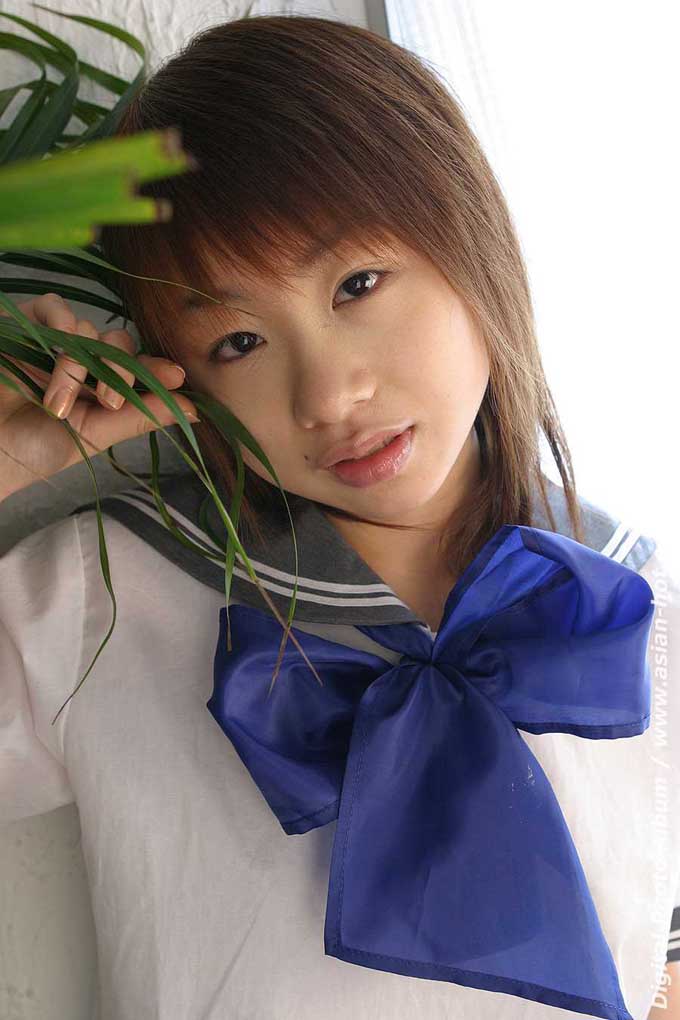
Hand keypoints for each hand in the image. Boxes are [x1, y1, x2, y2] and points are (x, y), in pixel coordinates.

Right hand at [0, 292, 198, 499]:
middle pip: (120, 344)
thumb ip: (138, 417)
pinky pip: (56, 308)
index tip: (177, 377)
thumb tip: (194, 410)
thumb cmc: (35, 448)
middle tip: (107, 403)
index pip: (138, 367)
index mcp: (102, 387)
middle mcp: (83, 361)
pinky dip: (60, 334)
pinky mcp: (27, 323)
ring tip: (56, 406)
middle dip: (120, 372)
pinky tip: (51, 365)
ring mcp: (55, 341)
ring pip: (89, 331)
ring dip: (78, 368)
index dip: (157, 369)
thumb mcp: (94, 436)